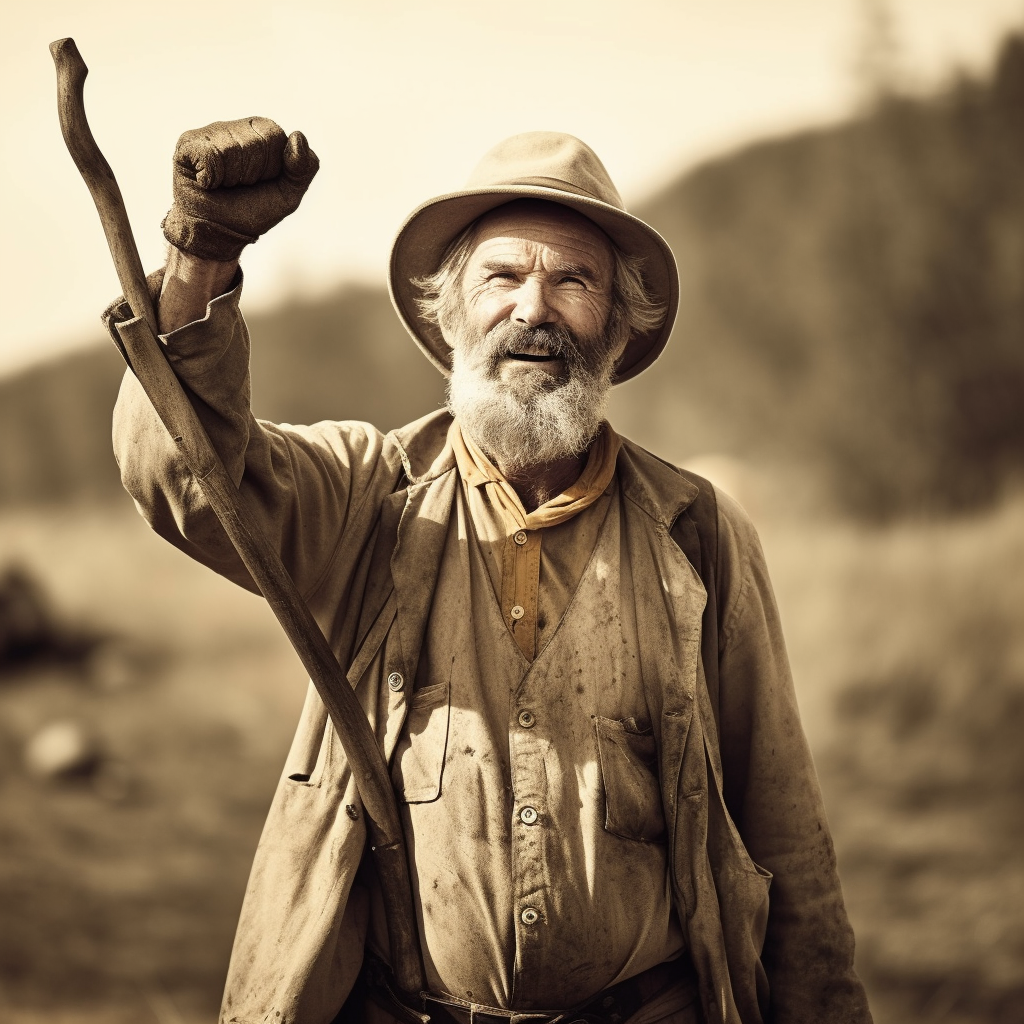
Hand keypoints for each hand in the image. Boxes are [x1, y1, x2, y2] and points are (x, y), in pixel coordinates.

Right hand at [162, 117, 319, 261]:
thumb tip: (298, 135)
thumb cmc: (252, 210)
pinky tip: (207, 183)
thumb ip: (304, 167)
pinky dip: (210, 178)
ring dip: (231, 179)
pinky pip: (207, 155)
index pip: (275, 137)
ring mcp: (209, 133)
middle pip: (255, 142)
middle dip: (252, 174)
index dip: (272, 167)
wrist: (219, 233)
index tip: (260, 182)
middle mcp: (235, 127)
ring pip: (230, 149)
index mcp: (261, 132)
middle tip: (241, 186)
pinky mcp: (187, 144)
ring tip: (224, 185)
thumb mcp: (288, 194)